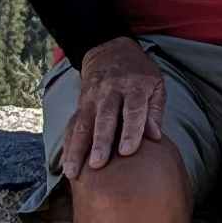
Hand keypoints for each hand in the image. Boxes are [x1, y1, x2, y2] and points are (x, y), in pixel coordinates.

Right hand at [58, 38, 169, 177]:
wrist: (109, 50)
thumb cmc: (139, 73)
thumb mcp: (155, 84)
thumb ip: (155, 110)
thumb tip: (155, 137)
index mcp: (134, 87)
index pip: (133, 110)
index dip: (131, 131)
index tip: (127, 152)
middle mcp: (110, 92)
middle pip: (105, 119)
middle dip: (100, 142)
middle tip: (98, 165)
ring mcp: (92, 98)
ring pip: (83, 125)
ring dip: (77, 149)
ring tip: (73, 172)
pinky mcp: (80, 104)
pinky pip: (72, 125)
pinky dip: (68, 145)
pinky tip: (66, 164)